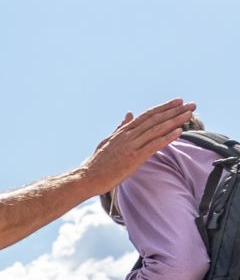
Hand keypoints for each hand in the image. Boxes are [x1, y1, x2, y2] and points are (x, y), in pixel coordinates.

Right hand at [81, 100, 195, 193]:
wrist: (86, 178)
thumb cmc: (96, 163)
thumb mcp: (108, 140)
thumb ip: (120, 127)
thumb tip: (129, 114)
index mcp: (123, 132)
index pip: (147, 116)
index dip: (164, 108)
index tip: (178, 102)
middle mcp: (128, 136)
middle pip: (155, 119)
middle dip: (175, 111)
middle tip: (191, 104)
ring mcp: (131, 146)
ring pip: (156, 129)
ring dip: (175, 121)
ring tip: (190, 114)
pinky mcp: (133, 158)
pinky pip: (153, 145)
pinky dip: (167, 138)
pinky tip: (179, 132)